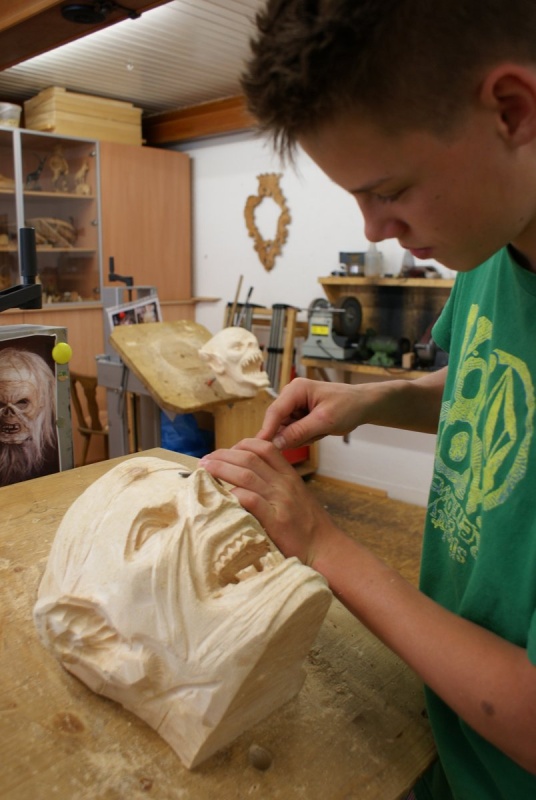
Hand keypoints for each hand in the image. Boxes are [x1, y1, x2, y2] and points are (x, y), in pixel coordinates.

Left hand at [200, 438, 340, 564]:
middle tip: (206, 459)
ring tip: (205, 469)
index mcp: (289, 475)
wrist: (325, 548)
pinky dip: (234, 494)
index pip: (265, 447)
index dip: (242, 444)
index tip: (226, 451)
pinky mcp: (275, 520)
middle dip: (224, 455)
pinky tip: (222, 495)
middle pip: (250, 457)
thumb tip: (249, 478)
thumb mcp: (296, 496)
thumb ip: (277, 485)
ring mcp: (280, 500)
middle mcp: (284, 483)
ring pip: (246, 475)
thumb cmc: (308, 526)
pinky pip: (251, 500)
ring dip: (222, 469)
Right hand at [257, 377, 370, 449]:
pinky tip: (320, 431)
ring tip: (321, 430)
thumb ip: (299, 432)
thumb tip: (276, 444)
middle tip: (315, 434)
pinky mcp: (299, 415)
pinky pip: (294, 432)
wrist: (363, 405)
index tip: (259, 448)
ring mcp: (294, 406)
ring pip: (285, 430)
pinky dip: (306, 436)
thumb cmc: (348, 407)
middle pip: (278, 422)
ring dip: (301, 436)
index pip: (275, 412)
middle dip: (293, 434)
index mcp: (296, 389)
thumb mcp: (324, 421)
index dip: (267, 430)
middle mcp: (291, 395)